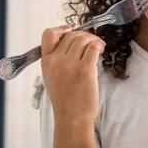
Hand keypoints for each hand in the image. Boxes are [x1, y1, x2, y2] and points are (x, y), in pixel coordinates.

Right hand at [42, 27, 103, 147]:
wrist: (72, 119)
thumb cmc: (66, 100)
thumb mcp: (53, 77)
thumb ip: (58, 60)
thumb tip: (73, 42)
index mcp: (46, 62)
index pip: (49, 34)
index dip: (61, 29)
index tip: (70, 30)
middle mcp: (56, 61)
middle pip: (71, 35)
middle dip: (84, 36)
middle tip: (92, 43)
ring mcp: (70, 65)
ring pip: (84, 39)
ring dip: (94, 40)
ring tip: (99, 47)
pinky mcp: (85, 70)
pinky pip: (93, 48)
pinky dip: (99, 45)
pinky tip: (102, 50)